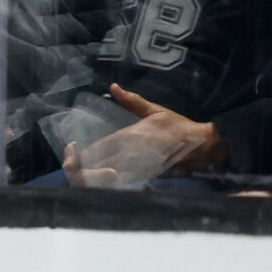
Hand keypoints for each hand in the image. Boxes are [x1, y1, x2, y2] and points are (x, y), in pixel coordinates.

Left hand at [64, 85, 223, 186]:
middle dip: (83, 167)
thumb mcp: (155, 110)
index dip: (84, 153)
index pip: (100, 147)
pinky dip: (108, 184)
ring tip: (80, 177)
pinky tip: (99, 182)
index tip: (74, 152)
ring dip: (92, 178)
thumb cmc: (177, 126)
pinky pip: (121, 184)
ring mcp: (138, 167)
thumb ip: (132, 101)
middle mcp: (132, 153)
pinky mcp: (145, 177)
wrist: (200, 146)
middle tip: (71, 167)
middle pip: (99, 164)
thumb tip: (114, 86)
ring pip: (107, 177)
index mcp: (132, 135)